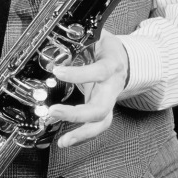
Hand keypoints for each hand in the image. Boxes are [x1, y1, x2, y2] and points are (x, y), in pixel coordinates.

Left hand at [46, 31, 128, 147]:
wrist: (124, 58)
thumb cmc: (107, 47)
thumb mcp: (97, 35)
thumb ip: (81, 35)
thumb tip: (57, 36)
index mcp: (112, 65)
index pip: (99, 72)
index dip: (78, 74)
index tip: (57, 71)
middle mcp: (112, 87)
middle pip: (101, 108)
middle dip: (77, 115)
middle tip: (53, 112)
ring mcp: (109, 100)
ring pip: (102, 123)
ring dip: (82, 134)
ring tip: (63, 141)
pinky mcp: (103, 109)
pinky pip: (95, 126)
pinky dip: (81, 136)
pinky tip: (66, 141)